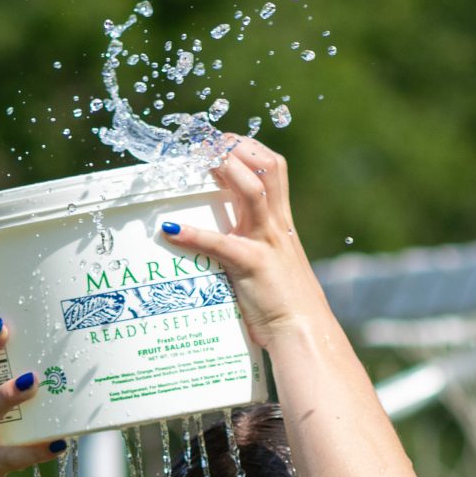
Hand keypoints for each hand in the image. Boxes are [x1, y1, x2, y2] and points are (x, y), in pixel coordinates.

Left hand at [159, 137, 328, 348]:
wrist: (305, 333)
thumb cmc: (286, 307)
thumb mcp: (272, 268)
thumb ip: (252, 251)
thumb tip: (224, 248)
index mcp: (280, 223)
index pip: (272, 168)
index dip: (247, 148)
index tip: (221, 142)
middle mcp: (275, 226)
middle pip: (267, 166)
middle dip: (237, 146)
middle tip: (206, 143)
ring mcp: (266, 244)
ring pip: (253, 190)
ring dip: (224, 168)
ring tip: (196, 161)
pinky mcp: (252, 267)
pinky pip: (221, 244)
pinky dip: (194, 234)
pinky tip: (170, 230)